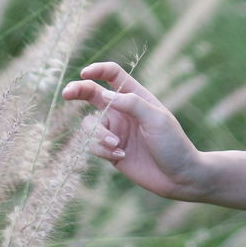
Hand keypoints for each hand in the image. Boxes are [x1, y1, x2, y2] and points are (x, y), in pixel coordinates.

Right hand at [62, 61, 204, 200]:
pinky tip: (121, 155)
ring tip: (116, 144)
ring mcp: (115, 130)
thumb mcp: (156, 119)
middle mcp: (123, 111)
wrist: (179, 176)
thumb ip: (131, 103)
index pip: (113, 76)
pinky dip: (102, 150)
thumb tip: (103, 94)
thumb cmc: (173, 143)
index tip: (85, 73)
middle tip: (66, 93)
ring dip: (98, 135)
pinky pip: (93, 145)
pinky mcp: (110, 150)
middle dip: (77, 91)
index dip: (98, 70)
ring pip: (90, 124)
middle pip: (93, 94)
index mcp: (137, 97)